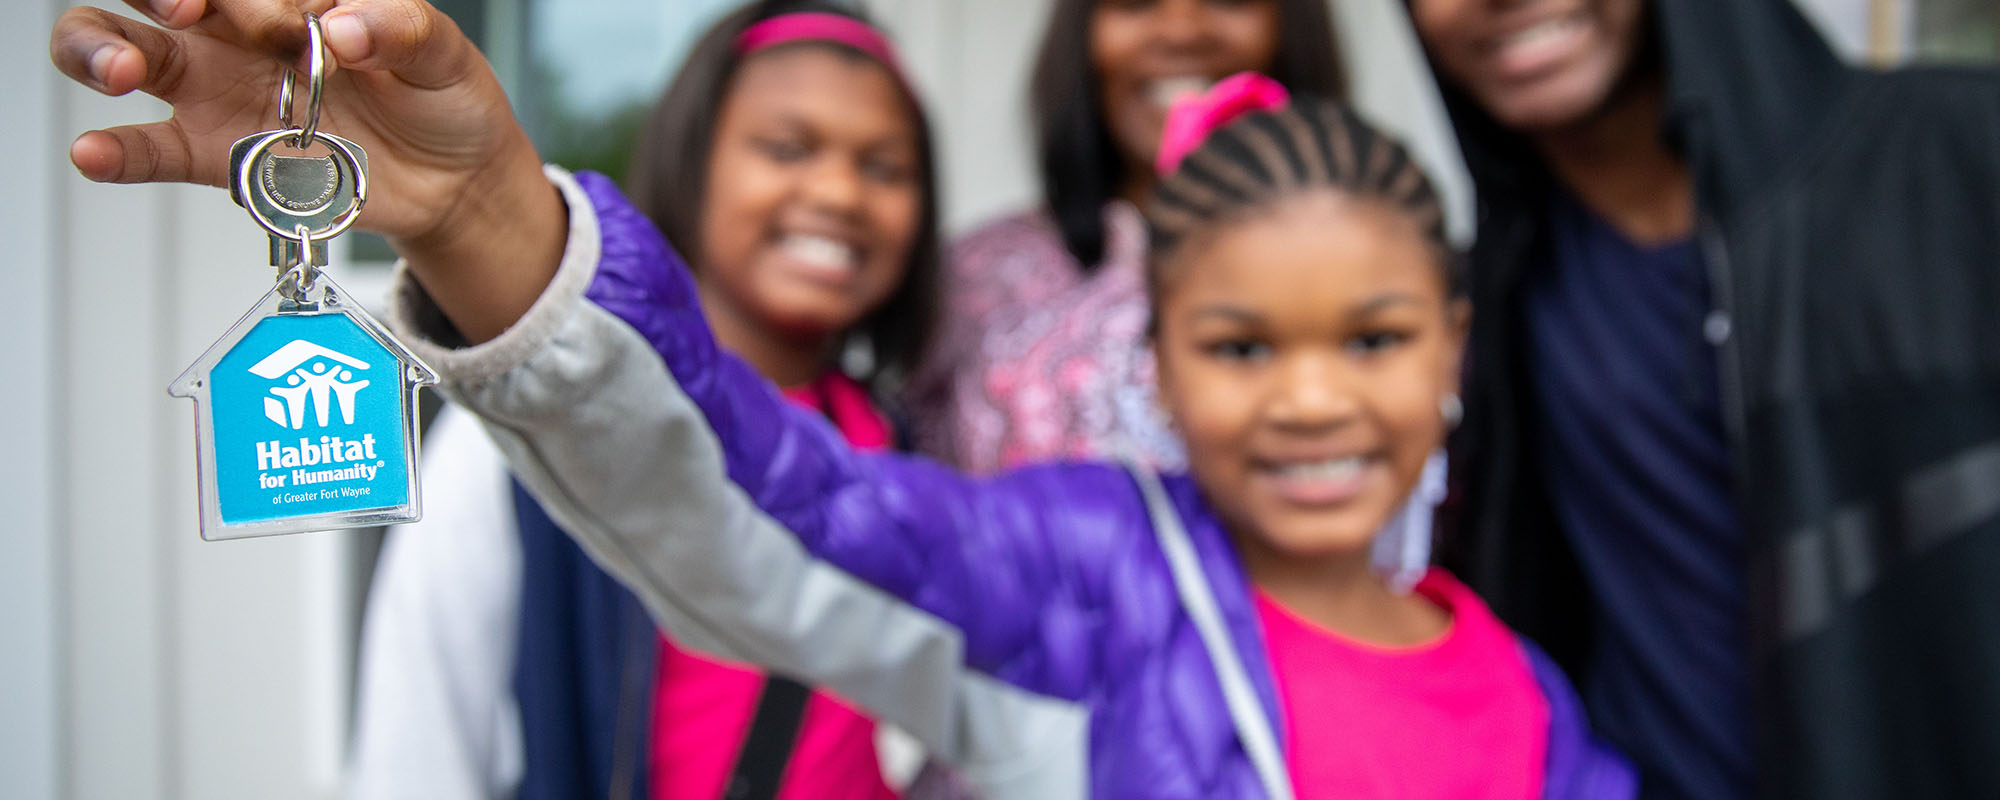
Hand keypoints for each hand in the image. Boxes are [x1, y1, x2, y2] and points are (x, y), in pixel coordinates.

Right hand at [52, 0, 566, 341]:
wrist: (456, 180)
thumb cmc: (442, 98)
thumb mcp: (444, 54)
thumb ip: (402, 29)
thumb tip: (345, 26)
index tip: (264, 13)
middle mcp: (239, 34)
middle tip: (183, 10)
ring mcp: (219, 92)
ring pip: (128, 55)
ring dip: (103, 53)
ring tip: (121, 74)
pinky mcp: (219, 156)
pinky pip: (152, 151)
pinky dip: (116, 152)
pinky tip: (93, 153)